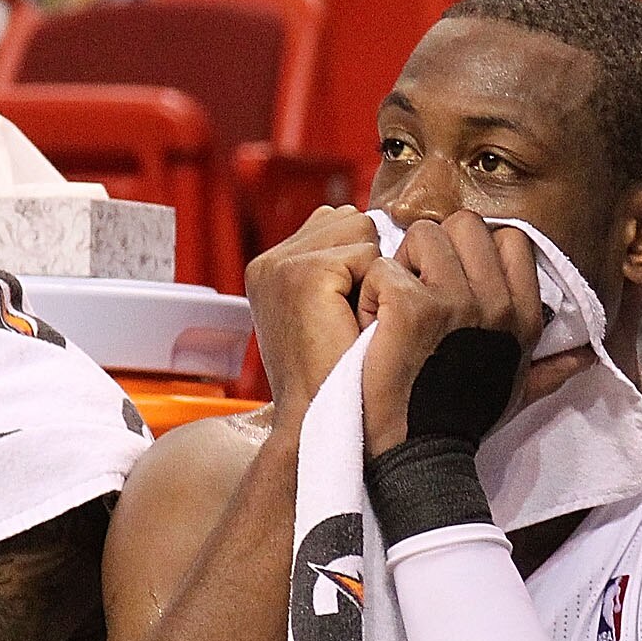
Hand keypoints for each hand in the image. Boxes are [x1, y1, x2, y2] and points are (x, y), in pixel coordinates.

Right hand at [244, 204, 372, 420]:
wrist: (320, 420)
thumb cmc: (337, 374)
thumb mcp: (327, 312)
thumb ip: (335, 264)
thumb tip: (362, 222)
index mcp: (269, 267)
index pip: (335, 224)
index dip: (359, 264)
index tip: (346, 312)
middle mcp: (268, 262)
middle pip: (350, 220)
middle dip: (365, 264)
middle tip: (349, 319)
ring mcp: (281, 265)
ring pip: (360, 230)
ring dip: (371, 274)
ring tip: (351, 320)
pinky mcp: (303, 274)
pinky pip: (367, 254)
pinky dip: (373, 288)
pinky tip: (353, 323)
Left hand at [358, 212, 542, 457]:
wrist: (422, 458)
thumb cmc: (463, 423)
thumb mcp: (517, 392)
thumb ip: (551, 369)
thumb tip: (587, 356)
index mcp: (523, 316)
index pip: (509, 239)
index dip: (475, 252)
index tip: (453, 283)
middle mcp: (497, 303)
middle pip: (463, 224)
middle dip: (435, 248)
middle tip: (417, 290)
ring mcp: (455, 301)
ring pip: (422, 234)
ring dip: (400, 265)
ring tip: (393, 307)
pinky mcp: (412, 308)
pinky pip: (383, 267)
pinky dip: (369, 295)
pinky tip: (373, 329)